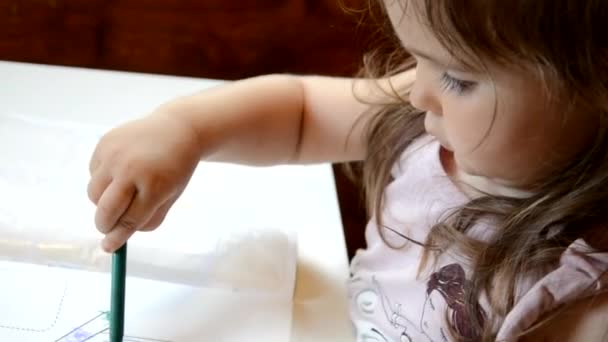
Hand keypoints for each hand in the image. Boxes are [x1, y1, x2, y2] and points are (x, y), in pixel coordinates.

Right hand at [87, 111, 200, 251]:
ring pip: (94, 194)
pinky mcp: (104, 144)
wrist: (176, 129)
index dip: (117, 238)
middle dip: (105, 226)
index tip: (109, 248)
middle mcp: (131, 169)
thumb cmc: (175, 169)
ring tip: (121, 192)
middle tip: (108, 228)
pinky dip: (103, 180)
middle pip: (106, 212)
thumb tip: (115, 240)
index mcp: (155, 186)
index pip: (129, 222)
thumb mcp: (171, 195)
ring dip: (102, 202)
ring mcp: (115, 155)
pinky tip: (121, 170)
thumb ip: (149, 219)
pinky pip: (93, 174)